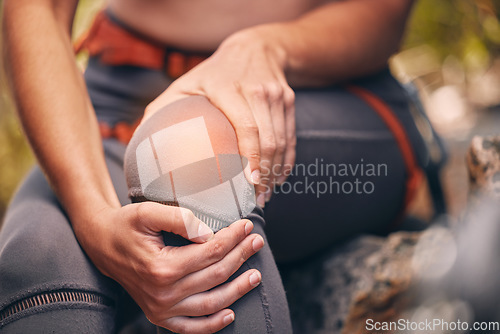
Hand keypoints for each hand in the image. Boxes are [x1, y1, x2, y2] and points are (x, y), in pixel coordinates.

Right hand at [74, 202, 263, 332]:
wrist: (101, 244)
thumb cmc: (126, 225)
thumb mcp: (148, 212)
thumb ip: (180, 219)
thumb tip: (209, 234)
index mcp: (161, 267)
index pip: (210, 253)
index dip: (233, 238)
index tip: (247, 226)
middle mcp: (162, 293)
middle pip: (215, 276)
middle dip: (241, 257)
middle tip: (256, 242)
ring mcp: (161, 309)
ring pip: (210, 303)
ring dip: (237, 290)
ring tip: (255, 275)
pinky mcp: (159, 316)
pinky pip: (191, 328)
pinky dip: (212, 324)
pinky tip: (230, 314)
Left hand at [144, 27, 296, 205]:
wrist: (255, 48)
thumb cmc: (212, 73)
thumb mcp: (184, 84)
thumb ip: (161, 110)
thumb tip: (139, 142)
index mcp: (229, 88)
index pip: (247, 126)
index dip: (250, 156)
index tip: (248, 181)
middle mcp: (258, 91)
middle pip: (268, 139)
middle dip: (264, 173)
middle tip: (255, 199)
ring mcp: (277, 96)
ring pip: (282, 141)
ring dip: (275, 172)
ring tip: (264, 195)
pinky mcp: (288, 102)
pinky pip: (291, 137)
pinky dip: (286, 161)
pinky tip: (278, 178)